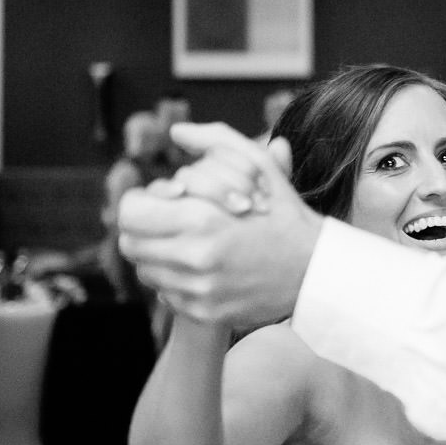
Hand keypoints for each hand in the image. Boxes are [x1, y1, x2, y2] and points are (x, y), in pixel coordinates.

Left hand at [119, 123, 321, 328]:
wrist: (315, 271)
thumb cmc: (285, 213)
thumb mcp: (258, 165)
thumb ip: (215, 140)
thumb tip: (176, 131)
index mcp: (202, 219)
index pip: (130, 213)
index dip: (140, 202)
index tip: (160, 201)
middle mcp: (195, 259)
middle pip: (130, 243)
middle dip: (145, 228)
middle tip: (169, 222)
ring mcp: (198, 290)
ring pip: (145, 270)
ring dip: (159, 255)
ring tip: (189, 244)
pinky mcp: (204, 313)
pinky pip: (166, 294)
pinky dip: (177, 280)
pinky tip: (204, 268)